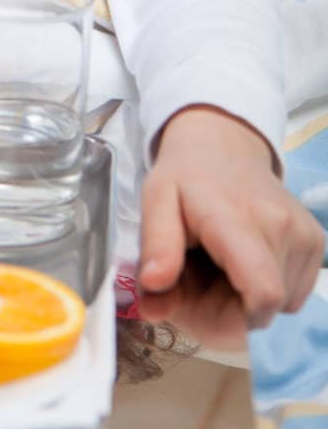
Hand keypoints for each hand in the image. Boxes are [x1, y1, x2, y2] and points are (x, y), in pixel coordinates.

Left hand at [138, 105, 324, 337]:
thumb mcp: (155, 200)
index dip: (230, 321)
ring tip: (215, 264)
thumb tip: (153, 286)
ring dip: (242, 301)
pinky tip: (240, 261)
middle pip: (263, 310)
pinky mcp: (316, 243)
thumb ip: (155, 245)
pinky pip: (291, 295)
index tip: (196, 304)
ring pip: (277, 306)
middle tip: (192, 279)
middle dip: (222, 311)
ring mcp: (306, 236)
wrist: (224, 144)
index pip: (263, 294)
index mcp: (239, 218)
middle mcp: (283, 228)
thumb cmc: (186, 176)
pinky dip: (262, 290)